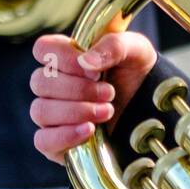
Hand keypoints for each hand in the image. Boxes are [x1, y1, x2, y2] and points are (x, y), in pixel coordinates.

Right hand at [30, 30, 157, 162]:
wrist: (149, 109)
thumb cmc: (135, 73)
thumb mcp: (135, 50)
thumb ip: (113, 46)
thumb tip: (86, 61)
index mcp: (65, 56)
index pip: (43, 49)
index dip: (65, 59)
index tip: (94, 71)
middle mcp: (52, 84)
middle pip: (40, 82)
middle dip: (78, 89)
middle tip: (109, 93)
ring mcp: (51, 114)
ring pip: (41, 111)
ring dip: (77, 111)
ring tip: (107, 111)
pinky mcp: (54, 143)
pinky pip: (43, 141)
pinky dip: (65, 135)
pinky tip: (90, 130)